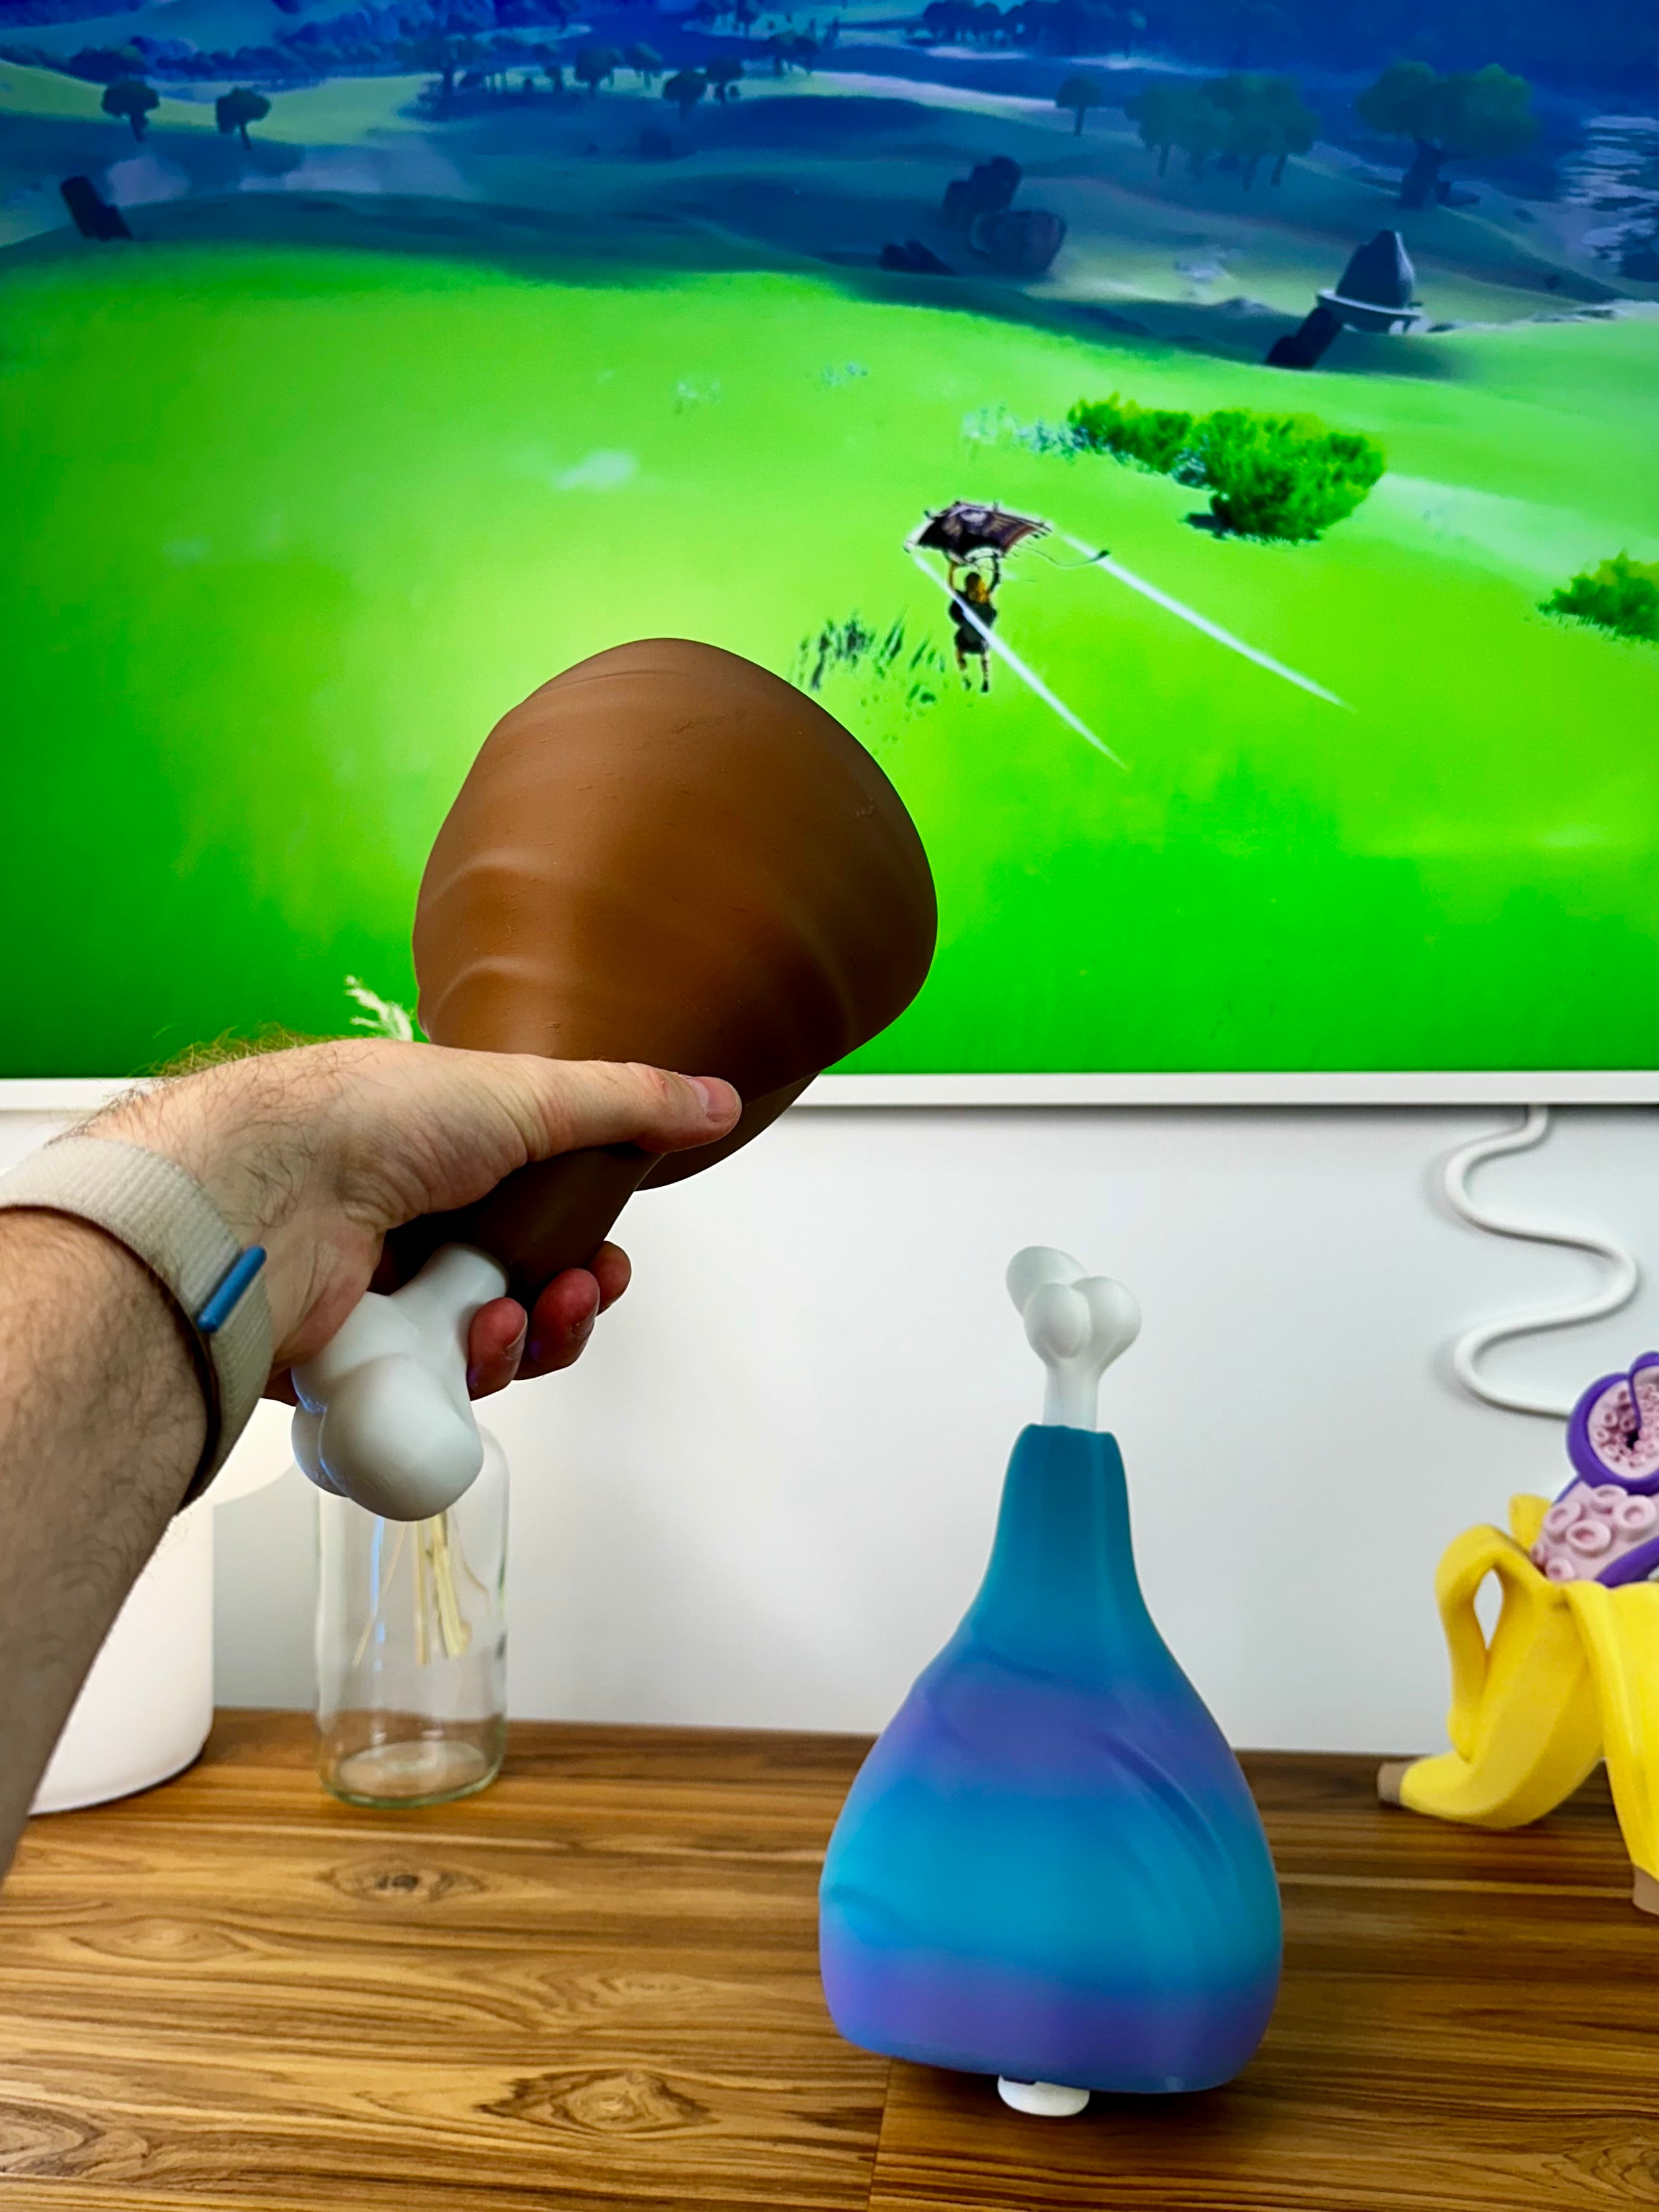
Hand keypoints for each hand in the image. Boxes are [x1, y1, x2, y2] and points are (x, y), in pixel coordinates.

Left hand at [90, 1041, 740, 1398]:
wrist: (266, 1196)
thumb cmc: (372, 1121)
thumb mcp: (527, 1091)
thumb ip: (627, 1103)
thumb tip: (714, 1100)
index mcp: (442, 1151)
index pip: (532, 1207)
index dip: (585, 1237)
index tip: (612, 1249)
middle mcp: (409, 1223)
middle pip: (522, 1286)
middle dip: (571, 1297)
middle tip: (586, 1287)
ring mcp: (383, 1295)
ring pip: (489, 1346)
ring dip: (533, 1333)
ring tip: (535, 1310)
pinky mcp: (360, 1363)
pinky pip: (444, 1390)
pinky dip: (477, 1367)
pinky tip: (481, 1337)